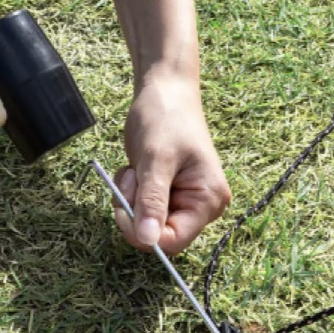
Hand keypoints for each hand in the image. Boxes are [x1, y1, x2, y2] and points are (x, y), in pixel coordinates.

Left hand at [113, 76, 230, 254]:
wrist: (166, 91)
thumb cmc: (166, 118)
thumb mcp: (156, 160)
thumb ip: (152, 202)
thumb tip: (148, 241)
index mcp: (209, 201)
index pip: (175, 241)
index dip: (145, 233)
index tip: (125, 208)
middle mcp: (202, 207)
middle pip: (159, 235)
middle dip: (136, 213)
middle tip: (133, 179)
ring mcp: (186, 202)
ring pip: (146, 224)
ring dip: (130, 201)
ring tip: (136, 169)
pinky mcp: (170, 195)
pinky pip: (142, 211)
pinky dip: (131, 194)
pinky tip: (137, 170)